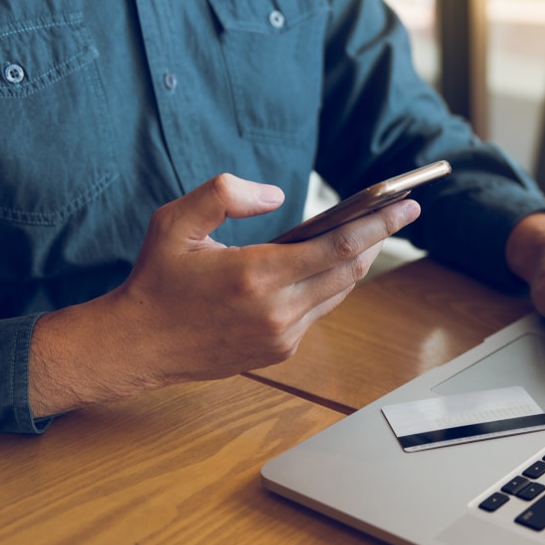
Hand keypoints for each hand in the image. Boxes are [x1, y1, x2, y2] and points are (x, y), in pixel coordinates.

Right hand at [28, 173, 419, 415]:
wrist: (136, 345)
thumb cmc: (157, 278)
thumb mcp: (176, 221)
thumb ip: (224, 193)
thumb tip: (276, 196)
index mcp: (257, 276)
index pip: (339, 248)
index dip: (379, 225)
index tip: (408, 206)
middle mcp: (277, 311)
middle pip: (349, 271)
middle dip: (376, 240)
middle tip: (399, 213)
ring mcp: (281, 336)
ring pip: (338, 293)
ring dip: (355, 264)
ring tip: (368, 234)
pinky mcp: (279, 351)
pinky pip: (318, 312)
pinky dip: (328, 286)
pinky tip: (329, 265)